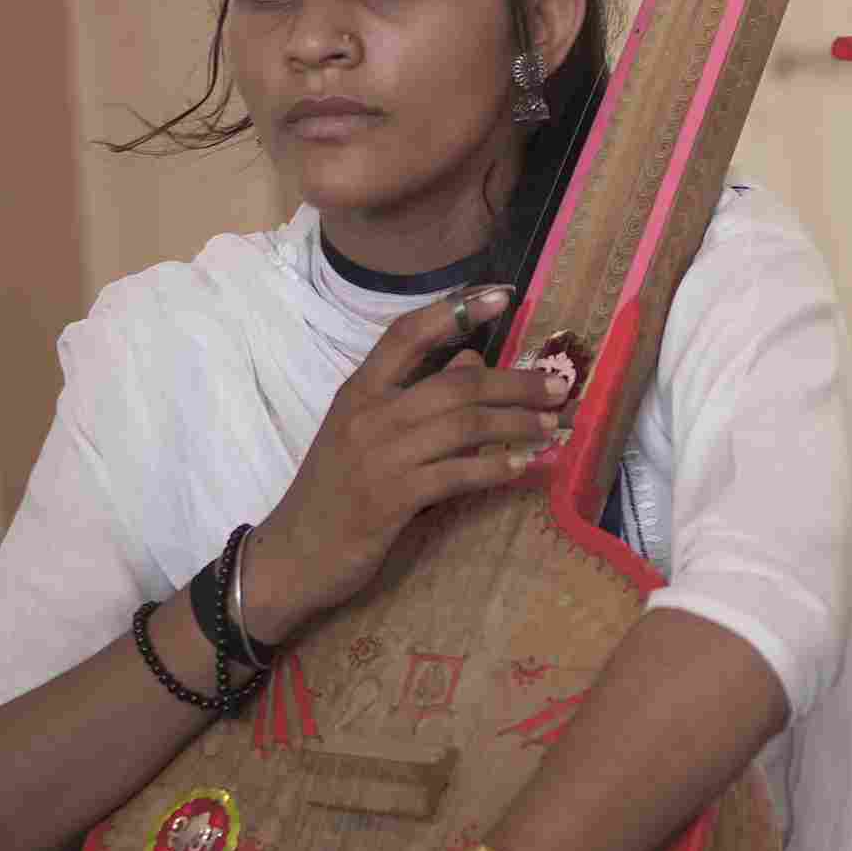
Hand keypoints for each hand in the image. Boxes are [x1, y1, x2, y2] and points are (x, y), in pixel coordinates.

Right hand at [237, 287, 572, 643]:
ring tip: (552, 426)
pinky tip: (523, 467)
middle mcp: (370, 415)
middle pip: (455, 383)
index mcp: (359, 391)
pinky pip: (456, 475)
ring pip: (464, 425)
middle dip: (515, 382)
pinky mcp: (392, 499)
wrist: (292, 554)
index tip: (501, 296)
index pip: (406, 334)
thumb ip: (413, 396)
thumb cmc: (334, 491)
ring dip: (516, 424)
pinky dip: (495, 469)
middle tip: (559, 386)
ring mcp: (380, 456)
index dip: (454, 311)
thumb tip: (472, 360)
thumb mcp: (365, 433)